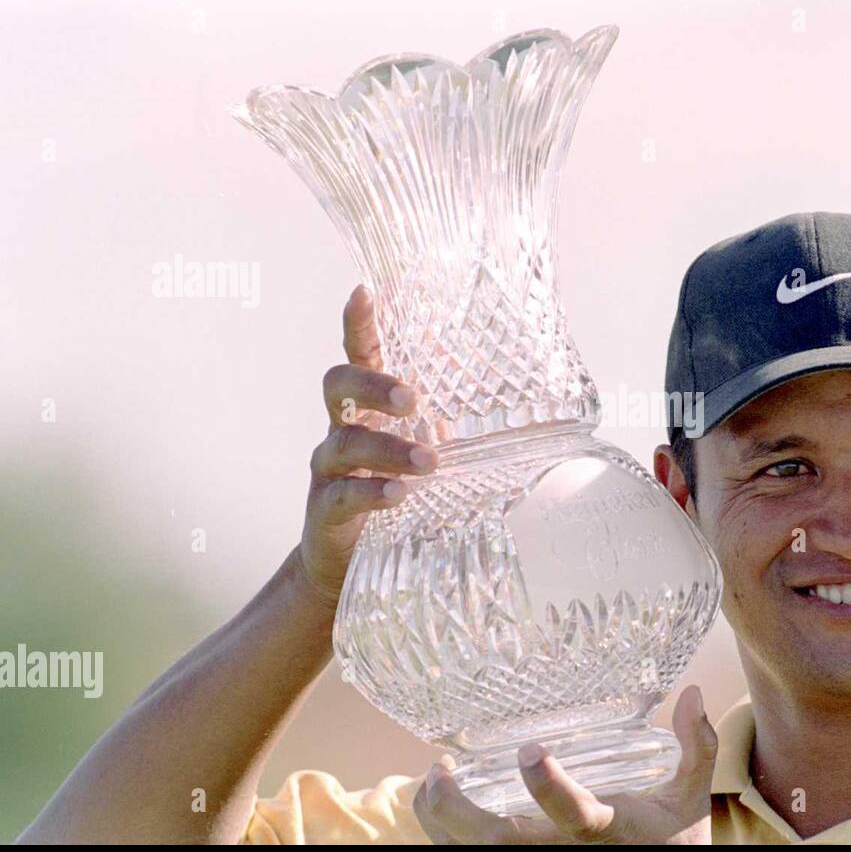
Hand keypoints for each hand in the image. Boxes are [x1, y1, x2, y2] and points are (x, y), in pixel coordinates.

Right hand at [293, 284, 434, 604]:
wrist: (354, 560)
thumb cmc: (401, 489)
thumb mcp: (432, 446)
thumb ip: (458, 417)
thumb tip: (525, 387)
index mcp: (370, 405)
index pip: (360, 353)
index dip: (359, 323)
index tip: (365, 292)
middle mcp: (341, 427)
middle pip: (339, 385)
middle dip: (374, 385)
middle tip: (413, 398)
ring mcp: (329, 469)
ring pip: (345, 442)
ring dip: (389, 448)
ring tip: (429, 461)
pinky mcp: (325, 511)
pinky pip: (342, 495)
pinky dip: (372, 492)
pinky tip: (399, 495)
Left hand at [414, 686, 717, 844]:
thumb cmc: (672, 838)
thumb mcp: (690, 796)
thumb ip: (697, 746)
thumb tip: (694, 691)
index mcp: (608, 832)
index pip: (575, 816)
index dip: (548, 788)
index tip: (528, 750)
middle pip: (501, 844)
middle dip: (459, 811)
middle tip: (442, 769)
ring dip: (442, 823)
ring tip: (431, 782)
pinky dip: (446, 837)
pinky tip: (437, 806)